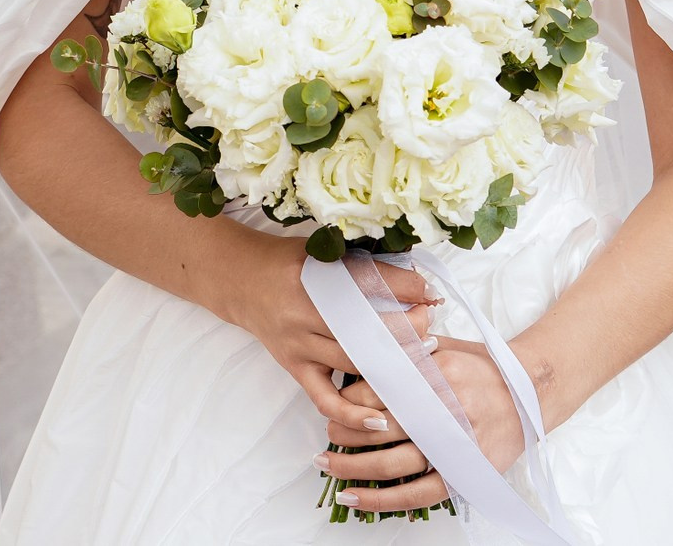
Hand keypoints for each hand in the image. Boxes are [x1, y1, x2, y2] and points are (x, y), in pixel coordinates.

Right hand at [214, 239, 433, 444]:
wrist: (242, 280)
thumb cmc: (289, 262)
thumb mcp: (324, 252)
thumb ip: (365, 264)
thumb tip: (417, 281)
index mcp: (315, 274)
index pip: (369, 282)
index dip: (406, 287)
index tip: (430, 293)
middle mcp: (304, 310)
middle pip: (365, 326)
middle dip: (406, 329)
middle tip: (430, 329)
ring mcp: (299, 344)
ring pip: (353, 363)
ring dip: (392, 365)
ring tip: (420, 363)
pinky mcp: (295, 367)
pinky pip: (325, 398)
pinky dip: (353, 413)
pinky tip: (380, 421)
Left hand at [319, 338, 529, 515]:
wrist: (532, 392)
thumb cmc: (483, 367)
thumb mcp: (444, 345)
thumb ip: (405, 351)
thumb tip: (357, 362)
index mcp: (437, 371)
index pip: (378, 388)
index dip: (348, 399)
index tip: (334, 403)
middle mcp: (445, 408)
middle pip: (379, 425)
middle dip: (344, 431)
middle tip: (327, 433)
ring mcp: (455, 444)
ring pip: (391, 463)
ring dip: (351, 466)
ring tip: (327, 464)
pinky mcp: (464, 473)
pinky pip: (416, 494)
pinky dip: (381, 500)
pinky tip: (353, 498)